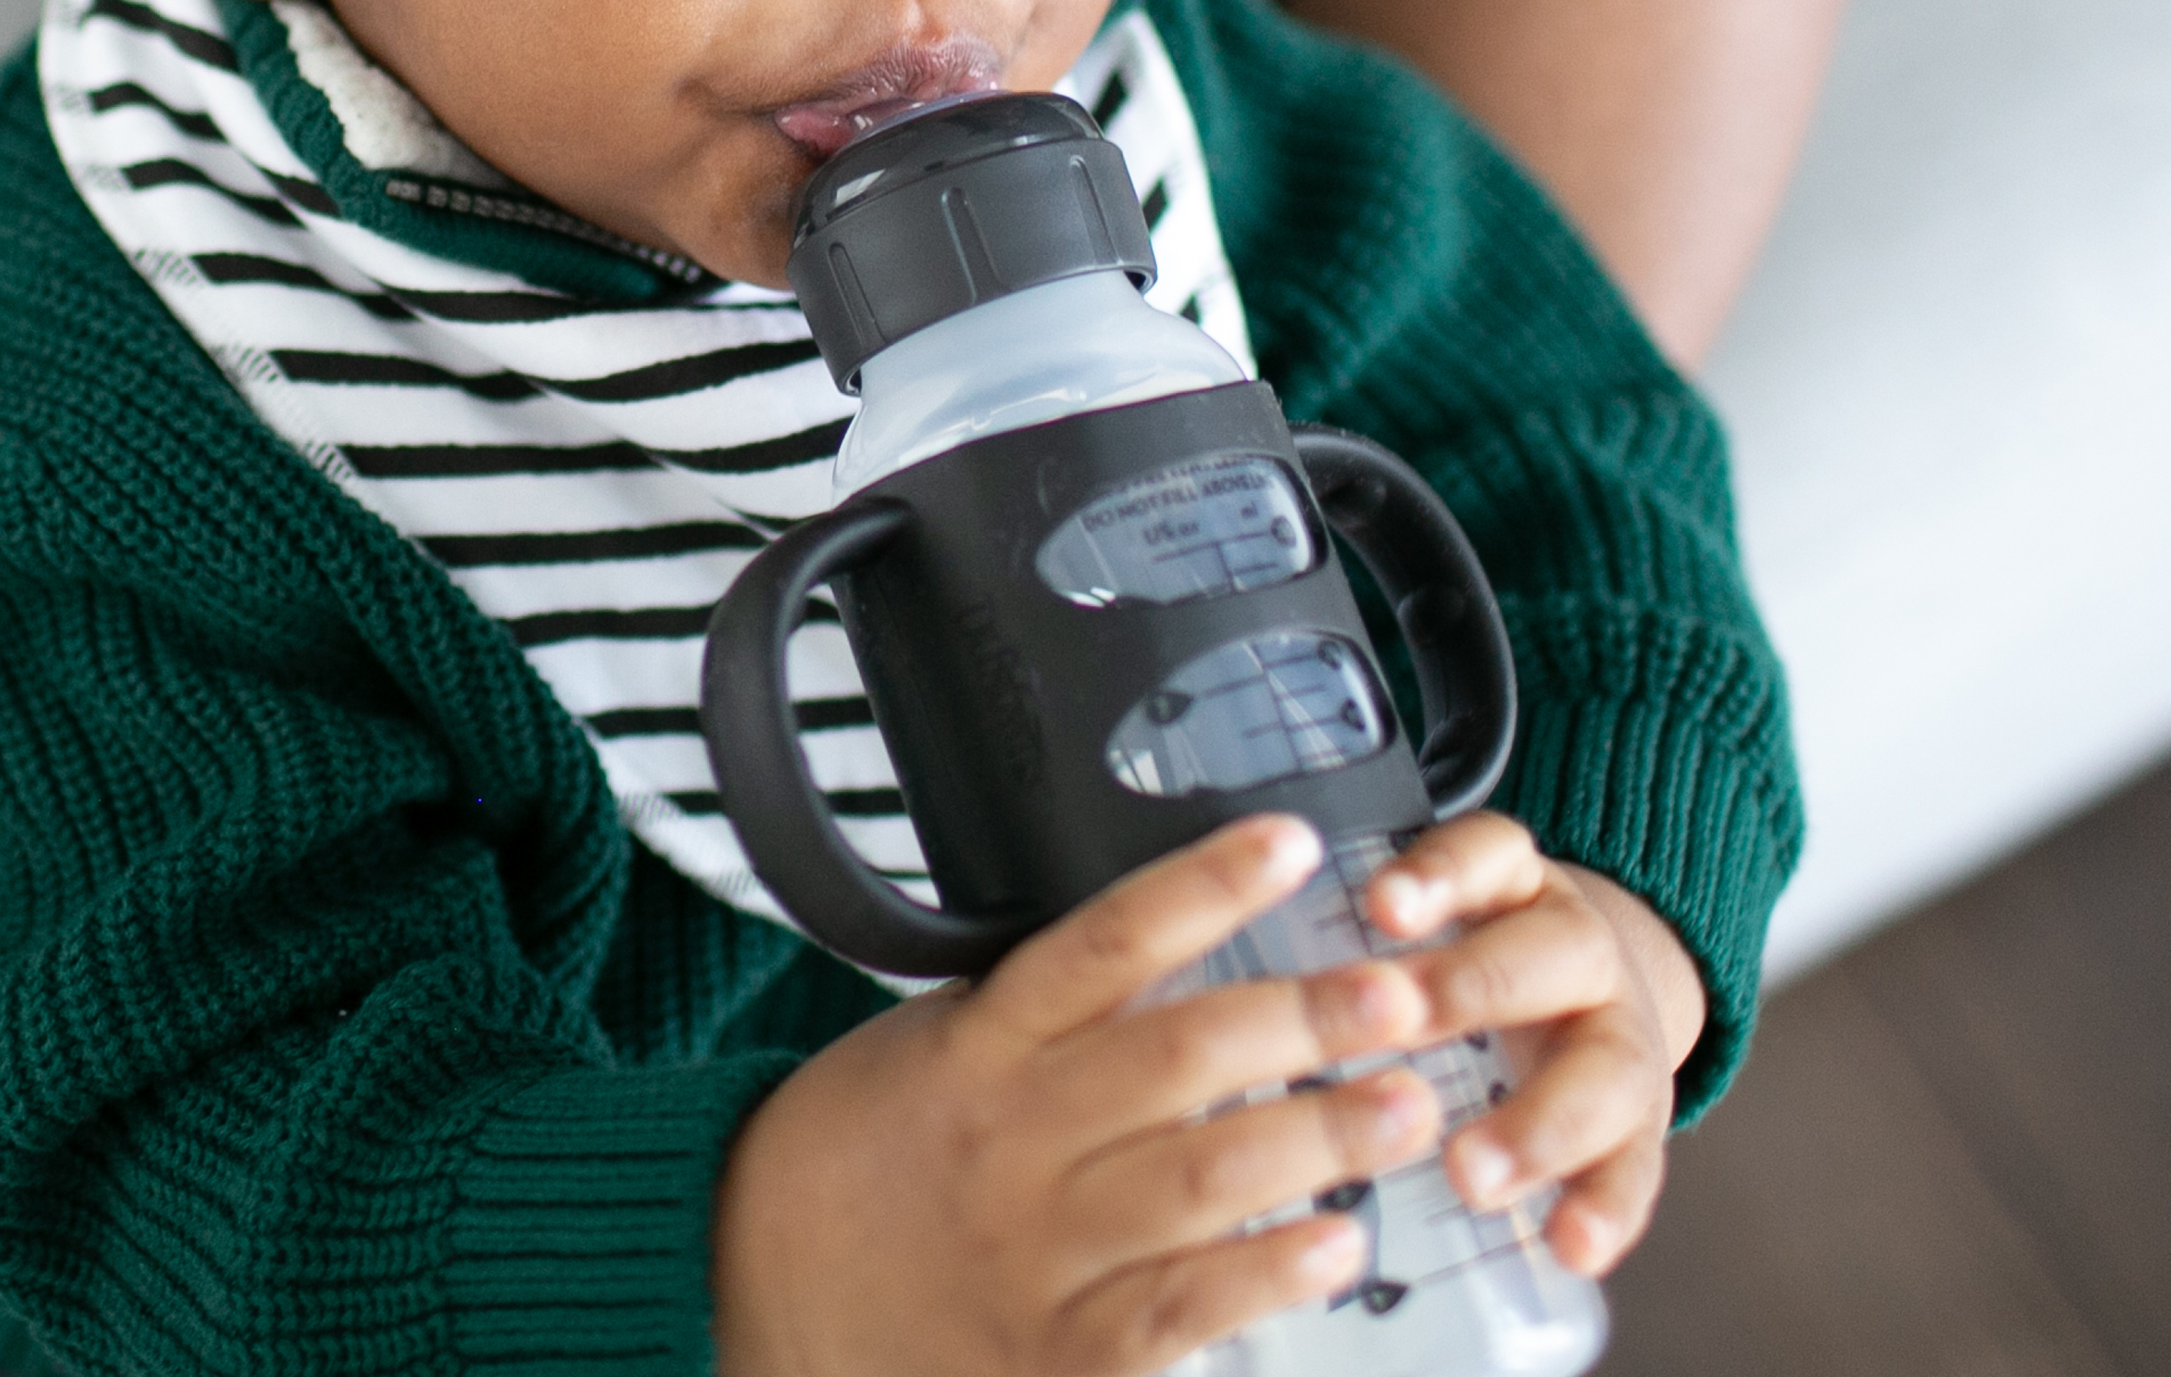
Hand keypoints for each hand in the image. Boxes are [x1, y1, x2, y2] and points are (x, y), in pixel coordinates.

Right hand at [713, 815, 1442, 1376]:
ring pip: (1196, 1183)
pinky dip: (1262, 1278)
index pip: (1106, 941)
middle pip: (1175, 1060)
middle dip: (1301, 1022)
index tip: (1291, 843)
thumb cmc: (869, 1143)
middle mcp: (1013, 1134)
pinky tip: (1339, 1245)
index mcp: (984, 1039)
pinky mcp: (1055, 1352)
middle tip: (1402, 993)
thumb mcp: (940, 1037)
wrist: (760, 1276)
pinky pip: (1175, 1310)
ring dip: (1317, 1141)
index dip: (1202, 886)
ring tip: (1410, 1104)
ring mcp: (1035, 1248)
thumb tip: (1190, 935)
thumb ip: (1051, 1004)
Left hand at [1357, 813, 1704, 1275]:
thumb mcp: (1438, 914)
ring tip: (1470, 1174)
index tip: (1379, 906)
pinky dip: (1605, 1209)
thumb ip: (1365, 927)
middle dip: (1472, 993)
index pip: (1485, 856)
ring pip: (1602, 1072)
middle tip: (1405, 1027)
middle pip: (1542, 958)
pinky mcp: (1642, 1124)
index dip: (1436, 877)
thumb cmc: (1474, 956)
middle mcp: (1579, 948)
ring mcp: (1621, 1033)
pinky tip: (1568, 1248)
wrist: (1597, 986)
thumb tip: (1227, 948)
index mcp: (1516, 885)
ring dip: (1537, 1126)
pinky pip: (1635, 1168)